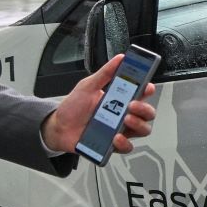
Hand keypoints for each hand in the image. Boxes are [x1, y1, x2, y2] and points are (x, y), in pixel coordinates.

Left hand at [41, 54, 157, 155]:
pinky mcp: (113, 144)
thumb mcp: (88, 86)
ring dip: (138, 125)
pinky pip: (127, 147)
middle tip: (132, 105)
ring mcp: (120, 130)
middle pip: (147, 113)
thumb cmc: (73, 107)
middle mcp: (123, 114)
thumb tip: (120, 59)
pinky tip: (116, 137)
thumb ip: (105, 73)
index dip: (148, 89)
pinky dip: (124, 143)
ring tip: (126, 120)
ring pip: (143, 130)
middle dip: (145, 109)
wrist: (59, 128)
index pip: (142, 93)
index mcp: (120, 99)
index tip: (146, 86)